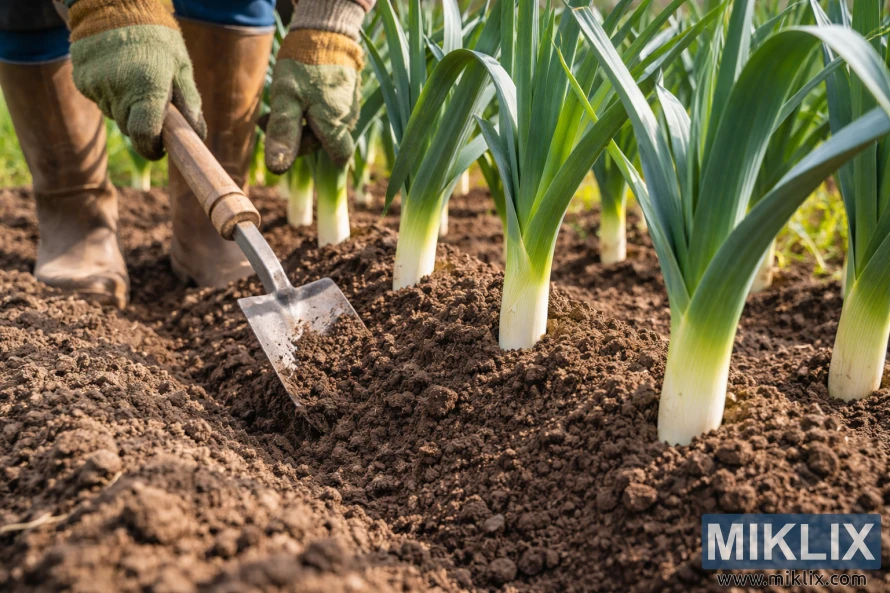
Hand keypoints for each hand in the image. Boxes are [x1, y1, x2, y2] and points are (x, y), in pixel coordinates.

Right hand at [68, 0, 204, 159]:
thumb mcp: (180, 65)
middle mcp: (118, 90)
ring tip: (134, 78)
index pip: (144, 136)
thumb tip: (197, 134)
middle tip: (153, 101)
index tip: (161, 147)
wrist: (113, 5)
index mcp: (147, 88)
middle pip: (130, 129)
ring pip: (114, 115)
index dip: (153, 148)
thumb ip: (189, 101)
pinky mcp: (81, 81)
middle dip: (143, 124)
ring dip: (126, 107)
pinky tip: (117, 72)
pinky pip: (100, 100)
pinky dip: (111, 94)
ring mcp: (96, 86)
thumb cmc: (157, 36)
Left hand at [265, 29, 362, 172]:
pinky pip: (327, 109)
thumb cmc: (304, 64)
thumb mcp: (287, 98)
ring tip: (278, 103)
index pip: (338, 158)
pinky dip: (308, 108)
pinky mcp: (344, 92)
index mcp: (336, 125)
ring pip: (322, 124)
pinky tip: (294, 95)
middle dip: (295, 134)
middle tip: (266, 119)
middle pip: (323, 141)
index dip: (316, 154)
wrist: (324, 29)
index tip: (292, 143)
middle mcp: (348, 118)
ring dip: (299, 120)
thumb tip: (277, 169)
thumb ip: (283, 133)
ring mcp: (348, 104)